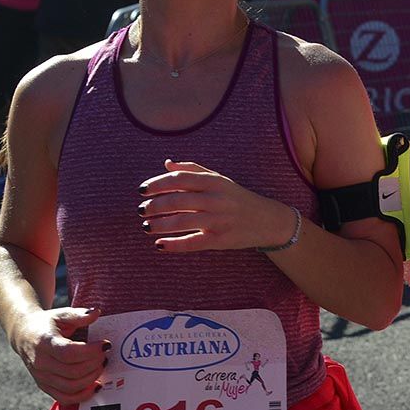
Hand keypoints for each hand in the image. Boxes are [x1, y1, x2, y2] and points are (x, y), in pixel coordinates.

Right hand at [12, 306, 108, 404]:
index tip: (106, 345)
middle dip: (95, 364)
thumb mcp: (61, 314)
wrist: (24, 335)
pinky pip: (64, 397)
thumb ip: (79, 314)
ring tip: (101, 365)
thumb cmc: (46, 324)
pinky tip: (96, 385)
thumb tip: (96, 313)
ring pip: (70, 386)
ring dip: (92, 378)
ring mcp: (41, 377)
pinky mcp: (44, 386)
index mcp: (44, 342)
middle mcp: (40, 362)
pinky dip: (82, 395)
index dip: (91, 351)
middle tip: (105, 354)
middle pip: (72, 371)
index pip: (69, 353)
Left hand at [138, 159, 292, 251]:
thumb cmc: (237, 198)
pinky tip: (160, 245)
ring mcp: (219, 220)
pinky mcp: (220, 240)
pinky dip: (174, 245)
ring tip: (146, 226)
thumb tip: (166, 164)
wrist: (267, 220)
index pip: (180, 179)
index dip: (158, 184)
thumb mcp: (219, 179)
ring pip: (183, 221)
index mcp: (215, 182)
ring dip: (160, 224)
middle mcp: (217, 199)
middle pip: (178, 200)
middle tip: (141, 210)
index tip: (142, 190)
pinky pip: (193, 243)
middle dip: (155, 205)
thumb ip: (193, 170)